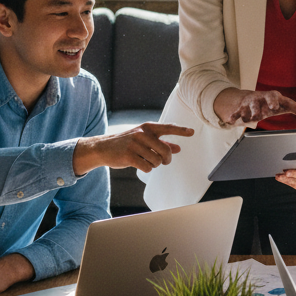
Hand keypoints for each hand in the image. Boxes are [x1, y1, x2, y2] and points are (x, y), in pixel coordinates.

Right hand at [75, 123, 193, 173]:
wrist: (103, 147)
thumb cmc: (127, 143)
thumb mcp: (144, 140)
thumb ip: (161, 143)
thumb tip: (178, 148)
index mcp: (147, 127)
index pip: (168, 128)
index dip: (181, 130)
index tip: (192, 132)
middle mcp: (142, 133)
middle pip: (165, 151)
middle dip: (166, 159)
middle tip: (163, 161)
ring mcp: (135, 144)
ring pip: (157, 161)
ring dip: (154, 164)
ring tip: (145, 160)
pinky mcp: (129, 156)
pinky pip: (147, 167)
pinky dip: (146, 168)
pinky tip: (139, 164)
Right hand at [214, 88, 295, 125]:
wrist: (251, 99)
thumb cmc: (270, 103)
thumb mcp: (283, 105)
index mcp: (271, 97)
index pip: (274, 96)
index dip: (274, 101)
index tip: (275, 106)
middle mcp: (259, 98)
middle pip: (258, 101)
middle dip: (258, 107)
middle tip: (260, 114)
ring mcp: (248, 102)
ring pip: (246, 107)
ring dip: (247, 113)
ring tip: (248, 119)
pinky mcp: (240, 108)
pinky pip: (236, 112)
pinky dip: (233, 116)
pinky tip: (231, 121)